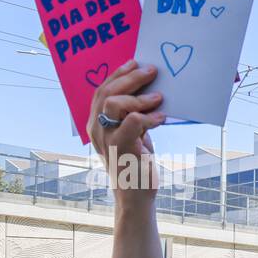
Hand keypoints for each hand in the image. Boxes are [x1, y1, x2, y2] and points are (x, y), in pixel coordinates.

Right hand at [87, 59, 164, 193]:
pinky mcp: (121, 148)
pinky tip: (162, 118)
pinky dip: (149, 116)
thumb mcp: (133, 135)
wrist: (136, 195)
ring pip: (114, 102)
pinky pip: (133, 121)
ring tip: (158, 97)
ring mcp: (106, 138)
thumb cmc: (135, 163)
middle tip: (151, 71)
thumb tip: (149, 92)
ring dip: (139, 96)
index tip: (134, 63)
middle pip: (107, 91)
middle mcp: (96, 129)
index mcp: (96, 123)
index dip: (117, 74)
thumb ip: (132, 115)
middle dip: (130, 77)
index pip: (101, 90)